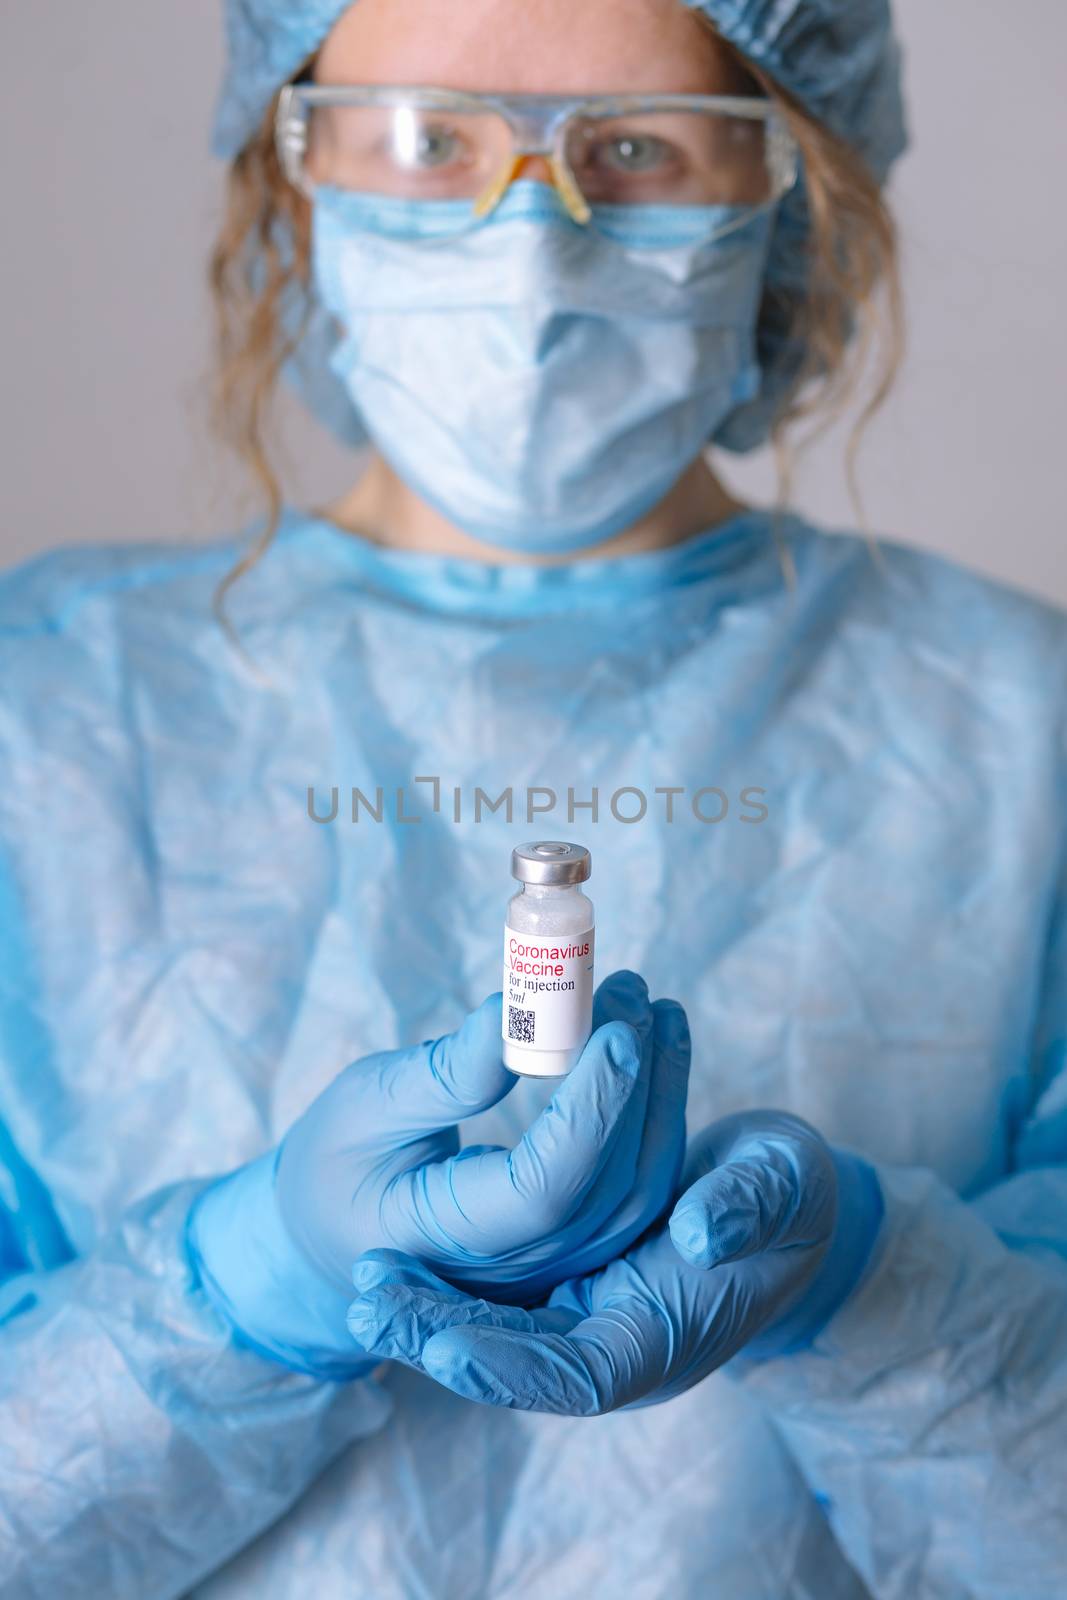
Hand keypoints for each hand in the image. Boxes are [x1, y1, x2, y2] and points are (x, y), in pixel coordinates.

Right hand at [186, 970, 690, 1376]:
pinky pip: (633, 1188)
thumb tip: (514, 1011)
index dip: (592, 1112)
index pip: (545, 1189)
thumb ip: (444, 1074)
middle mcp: (513, 1269)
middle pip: (606, 1187)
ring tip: (656, 1008)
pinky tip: (654, 1052)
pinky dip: (653, 1117)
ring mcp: (551, 1267)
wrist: (332, 1236)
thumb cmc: (338, 1164)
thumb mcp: (366, 1106)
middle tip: (636, 990)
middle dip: (634, 1082)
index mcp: (447, 1238)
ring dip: (659, 1094)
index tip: (617, 1030)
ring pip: (635, 1192)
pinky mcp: (573, 1245)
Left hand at [345, 1110, 882, 1411]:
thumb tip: (698, 1230)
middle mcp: (620, 1338)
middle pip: (520, 1360)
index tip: (445, 1347)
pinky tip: (397, 1252)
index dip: (515, 1366)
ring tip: (363, 1282)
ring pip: (499, 1327)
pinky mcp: (572, 1277)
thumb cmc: (790, 1191)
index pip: (582, 1376)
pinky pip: (502, 1290)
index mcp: (669, 1335)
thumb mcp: (782, 1183)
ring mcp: (592, 1310)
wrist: (785, 1193)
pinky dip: (452, 1277)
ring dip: (431, 1308)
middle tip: (367, 1302)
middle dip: (442, 1334)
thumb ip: (747, 1205)